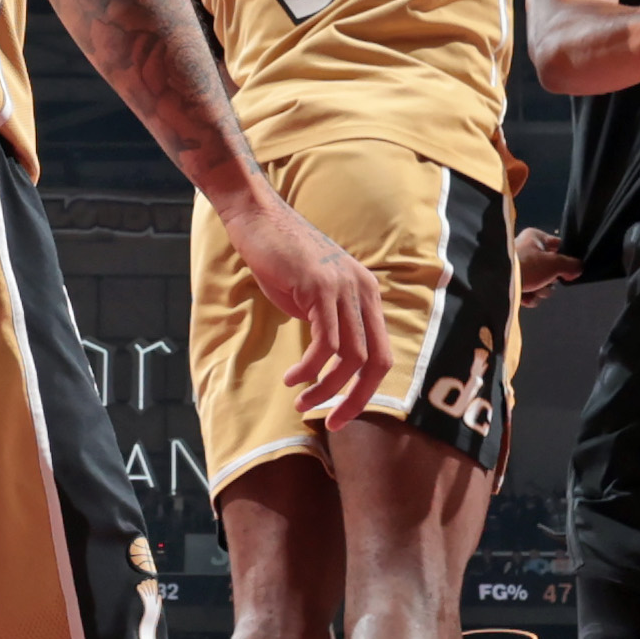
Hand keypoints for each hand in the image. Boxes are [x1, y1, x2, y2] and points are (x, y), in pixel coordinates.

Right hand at [216, 185, 387, 422]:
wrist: (257, 217)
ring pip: (351, 357)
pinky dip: (311, 369)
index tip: (340, 413)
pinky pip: (325, 343)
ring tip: (302, 402)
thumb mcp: (312, 295)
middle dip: (355, 399)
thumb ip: (327, 323)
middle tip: (330, 421)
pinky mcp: (320, 287)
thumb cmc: (280, 257)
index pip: (381, 355)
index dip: (365, 390)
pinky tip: (293, 378)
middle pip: (376, 362)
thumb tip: (328, 362)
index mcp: (367, 294)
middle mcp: (364, 291)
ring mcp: (345, 287)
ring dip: (326, 389)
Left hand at [513, 224, 579, 303]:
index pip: (558, 246)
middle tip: (546, 281)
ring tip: (533, 289)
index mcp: (534, 237)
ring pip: (541, 282)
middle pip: (550, 268)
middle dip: (551, 280)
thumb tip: (579, 268)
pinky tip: (525, 297)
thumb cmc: (527, 266)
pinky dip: (529, 297)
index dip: (566, 259)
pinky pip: (529, 292)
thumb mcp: (554, 263)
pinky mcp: (511, 284)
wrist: (496, 284)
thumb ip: (570, 265)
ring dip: (540, 290)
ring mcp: (518, 268)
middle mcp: (526, 250)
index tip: (569, 271)